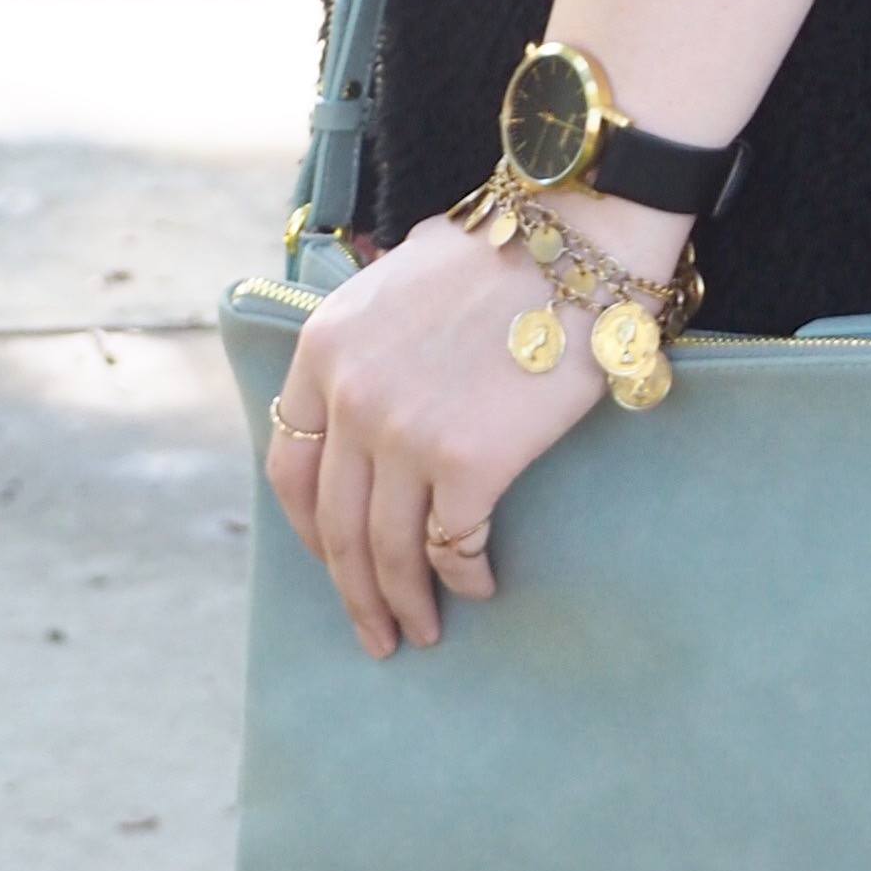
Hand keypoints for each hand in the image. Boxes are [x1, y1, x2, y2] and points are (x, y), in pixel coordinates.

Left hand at [266, 199, 691, 654]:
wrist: (579, 239)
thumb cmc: (505, 249)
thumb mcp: (398, 278)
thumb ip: (368, 337)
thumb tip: (370, 380)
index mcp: (324, 350)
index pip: (291, 466)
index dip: (307, 527)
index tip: (330, 560)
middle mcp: (350, 397)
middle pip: (334, 524)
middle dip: (352, 591)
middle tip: (374, 631)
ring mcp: (405, 433)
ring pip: (386, 549)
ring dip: (402, 603)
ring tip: (421, 631)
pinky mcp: (469, 462)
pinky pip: (452, 543)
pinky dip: (463, 577)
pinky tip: (480, 585)